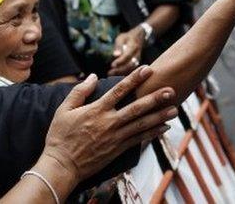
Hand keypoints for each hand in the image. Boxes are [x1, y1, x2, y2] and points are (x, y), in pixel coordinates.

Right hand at [41, 68, 176, 181]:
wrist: (61, 166)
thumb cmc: (60, 137)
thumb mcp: (64, 110)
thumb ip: (79, 91)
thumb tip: (92, 76)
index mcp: (96, 110)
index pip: (119, 90)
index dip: (135, 78)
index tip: (148, 69)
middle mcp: (109, 122)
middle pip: (136, 108)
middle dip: (155, 98)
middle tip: (171, 90)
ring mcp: (115, 136)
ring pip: (141, 124)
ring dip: (159, 116)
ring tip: (174, 109)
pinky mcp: (118, 149)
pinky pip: (139, 139)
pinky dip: (152, 133)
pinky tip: (164, 127)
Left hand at [109, 29, 144, 75]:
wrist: (139, 38)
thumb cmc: (127, 38)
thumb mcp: (122, 38)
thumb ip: (119, 46)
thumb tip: (115, 55)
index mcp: (134, 47)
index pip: (128, 55)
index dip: (120, 61)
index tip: (112, 65)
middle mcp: (137, 55)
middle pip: (130, 65)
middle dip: (120, 70)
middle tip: (109, 73)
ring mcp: (137, 61)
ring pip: (131, 69)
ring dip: (121, 73)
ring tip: (110, 75)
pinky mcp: (136, 65)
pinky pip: (130, 71)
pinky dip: (123, 74)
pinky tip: (114, 76)